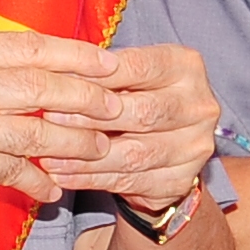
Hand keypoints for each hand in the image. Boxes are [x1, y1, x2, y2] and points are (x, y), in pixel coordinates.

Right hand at [0, 31, 144, 220]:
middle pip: (40, 87)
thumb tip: (48, 66)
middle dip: (88, 99)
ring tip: (100, 148)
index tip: (111, 63)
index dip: (77, 55)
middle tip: (118, 108)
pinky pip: (14, 172)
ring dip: (75, 143)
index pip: (29, 47)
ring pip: (36, 132)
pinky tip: (52, 188)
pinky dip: (38, 181)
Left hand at [41, 44, 223, 209]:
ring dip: (87, 156)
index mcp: (187, 67)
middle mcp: (200, 106)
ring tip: (49, 155)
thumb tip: (55, 74)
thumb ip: (100, 73)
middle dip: (90, 117)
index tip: (58, 81)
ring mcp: (195, 147)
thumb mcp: (124, 75)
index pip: (139, 67)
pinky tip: (63, 176)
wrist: (161, 144)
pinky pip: (131, 182)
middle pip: (142, 112)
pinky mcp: (181, 181)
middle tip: (49, 118)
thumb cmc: (135, 97)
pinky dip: (92, 180)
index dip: (96, 76)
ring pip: (134, 153)